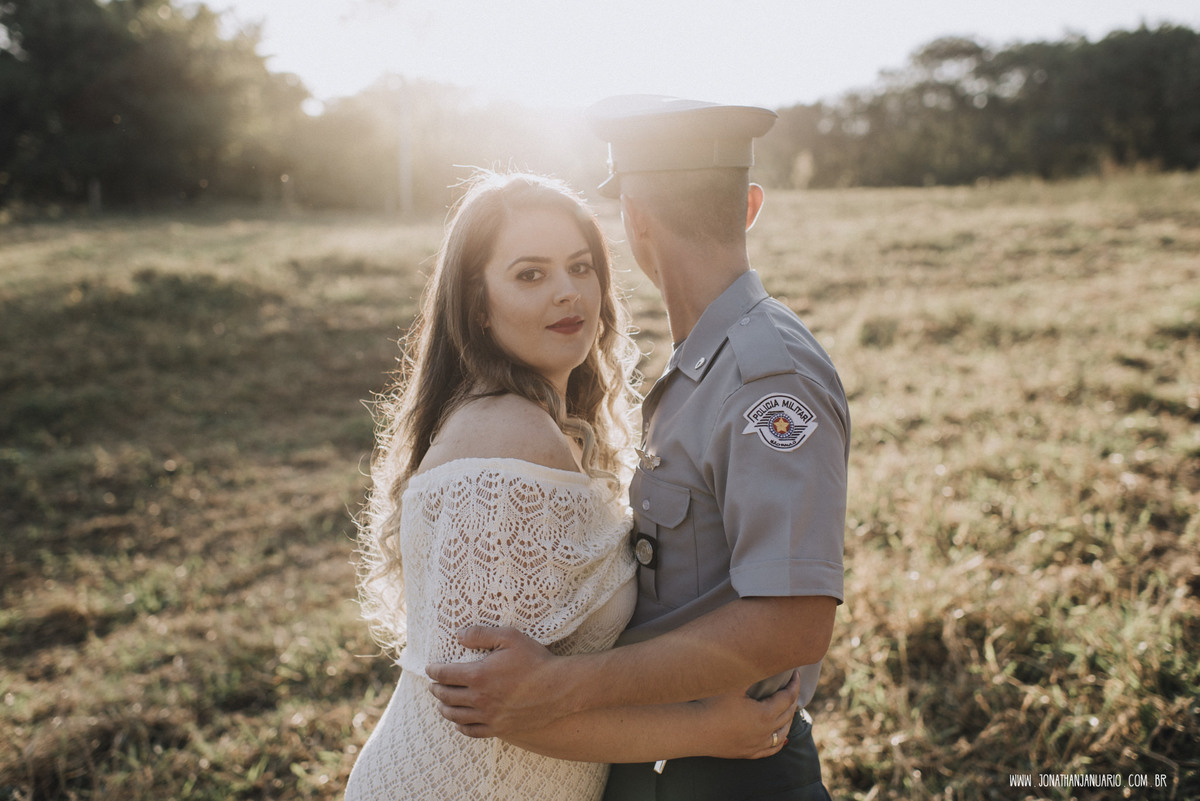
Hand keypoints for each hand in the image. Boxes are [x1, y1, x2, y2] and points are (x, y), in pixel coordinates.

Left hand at [426, 626, 568, 738]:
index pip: (445, 674)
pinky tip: (459, 722)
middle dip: (436, 689)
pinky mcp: (499, 728)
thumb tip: (458, 635)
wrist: (559, 689)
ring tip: (441, 704)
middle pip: (447, 696)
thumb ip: (481, 634)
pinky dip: (460, 726)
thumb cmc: (535, 660)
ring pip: (455, 716)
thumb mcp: (510, 637)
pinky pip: (472, 731)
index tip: (430, 669)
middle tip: (433, 685)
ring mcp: (488, 716)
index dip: (434, 671)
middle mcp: (479, 698)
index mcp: (478, 675)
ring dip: (444, 709)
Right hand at [697, 670, 800, 759]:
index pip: (787, 697)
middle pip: (787, 714)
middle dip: (792, 698)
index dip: (793, 684)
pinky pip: (770, 750)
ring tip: (788, 708)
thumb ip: (750, 671)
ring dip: (788, 720)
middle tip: (791, 686)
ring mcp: (756, 745)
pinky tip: (781, 737)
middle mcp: (764, 732)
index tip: (795, 674)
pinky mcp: (746, 753)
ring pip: (782, 734)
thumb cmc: (710, 704)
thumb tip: (764, 656)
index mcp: (764, 714)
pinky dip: (779, 741)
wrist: (692, 730)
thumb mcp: (732, 684)